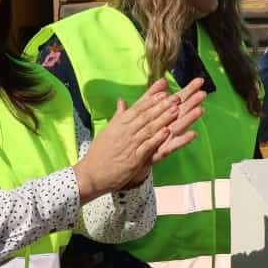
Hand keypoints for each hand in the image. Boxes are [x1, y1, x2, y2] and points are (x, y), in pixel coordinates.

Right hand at [74, 78, 206, 201]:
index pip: (138, 108)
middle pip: (146, 116)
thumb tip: (122, 101)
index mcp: (119, 124)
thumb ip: (118, 116)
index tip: (164, 92)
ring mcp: (129, 145)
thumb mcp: (107, 130)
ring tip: (176, 110)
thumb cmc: (99, 153)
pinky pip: (147, 146)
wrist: (91, 174)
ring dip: (163, 119)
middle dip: (162, 106)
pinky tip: (167, 131)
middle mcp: (124, 132)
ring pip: (149, 129)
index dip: (152, 100)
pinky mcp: (133, 159)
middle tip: (176, 98)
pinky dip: (157, 138)